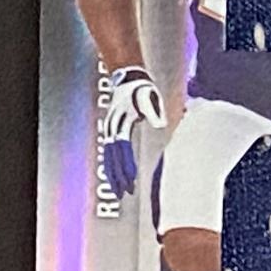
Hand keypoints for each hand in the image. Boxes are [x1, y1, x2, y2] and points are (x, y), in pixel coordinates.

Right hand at [100, 65, 164, 198]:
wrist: (128, 78)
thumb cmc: (142, 89)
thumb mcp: (150, 98)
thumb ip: (154, 113)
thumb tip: (162, 125)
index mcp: (122, 121)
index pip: (122, 148)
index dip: (125, 164)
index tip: (131, 179)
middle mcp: (113, 127)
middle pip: (112, 156)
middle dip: (118, 175)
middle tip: (124, 193)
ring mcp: (110, 129)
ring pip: (108, 156)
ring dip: (113, 174)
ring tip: (119, 191)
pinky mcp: (112, 131)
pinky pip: (109, 152)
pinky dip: (111, 166)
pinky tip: (115, 177)